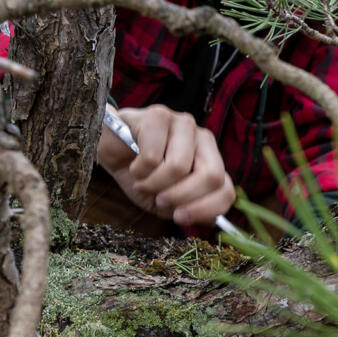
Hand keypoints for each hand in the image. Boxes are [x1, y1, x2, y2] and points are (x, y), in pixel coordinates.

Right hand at [96, 106, 235, 227]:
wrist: (111, 151)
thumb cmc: (142, 176)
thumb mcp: (167, 201)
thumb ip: (189, 209)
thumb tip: (212, 220)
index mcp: (211, 160)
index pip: (226, 190)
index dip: (205, 210)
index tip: (179, 217)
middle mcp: (203, 138)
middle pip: (212, 176)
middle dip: (182, 197)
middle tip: (159, 200)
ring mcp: (183, 124)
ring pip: (179, 167)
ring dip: (153, 184)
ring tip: (142, 181)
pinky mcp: (158, 116)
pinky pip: (153, 157)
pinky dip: (139, 170)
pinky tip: (134, 165)